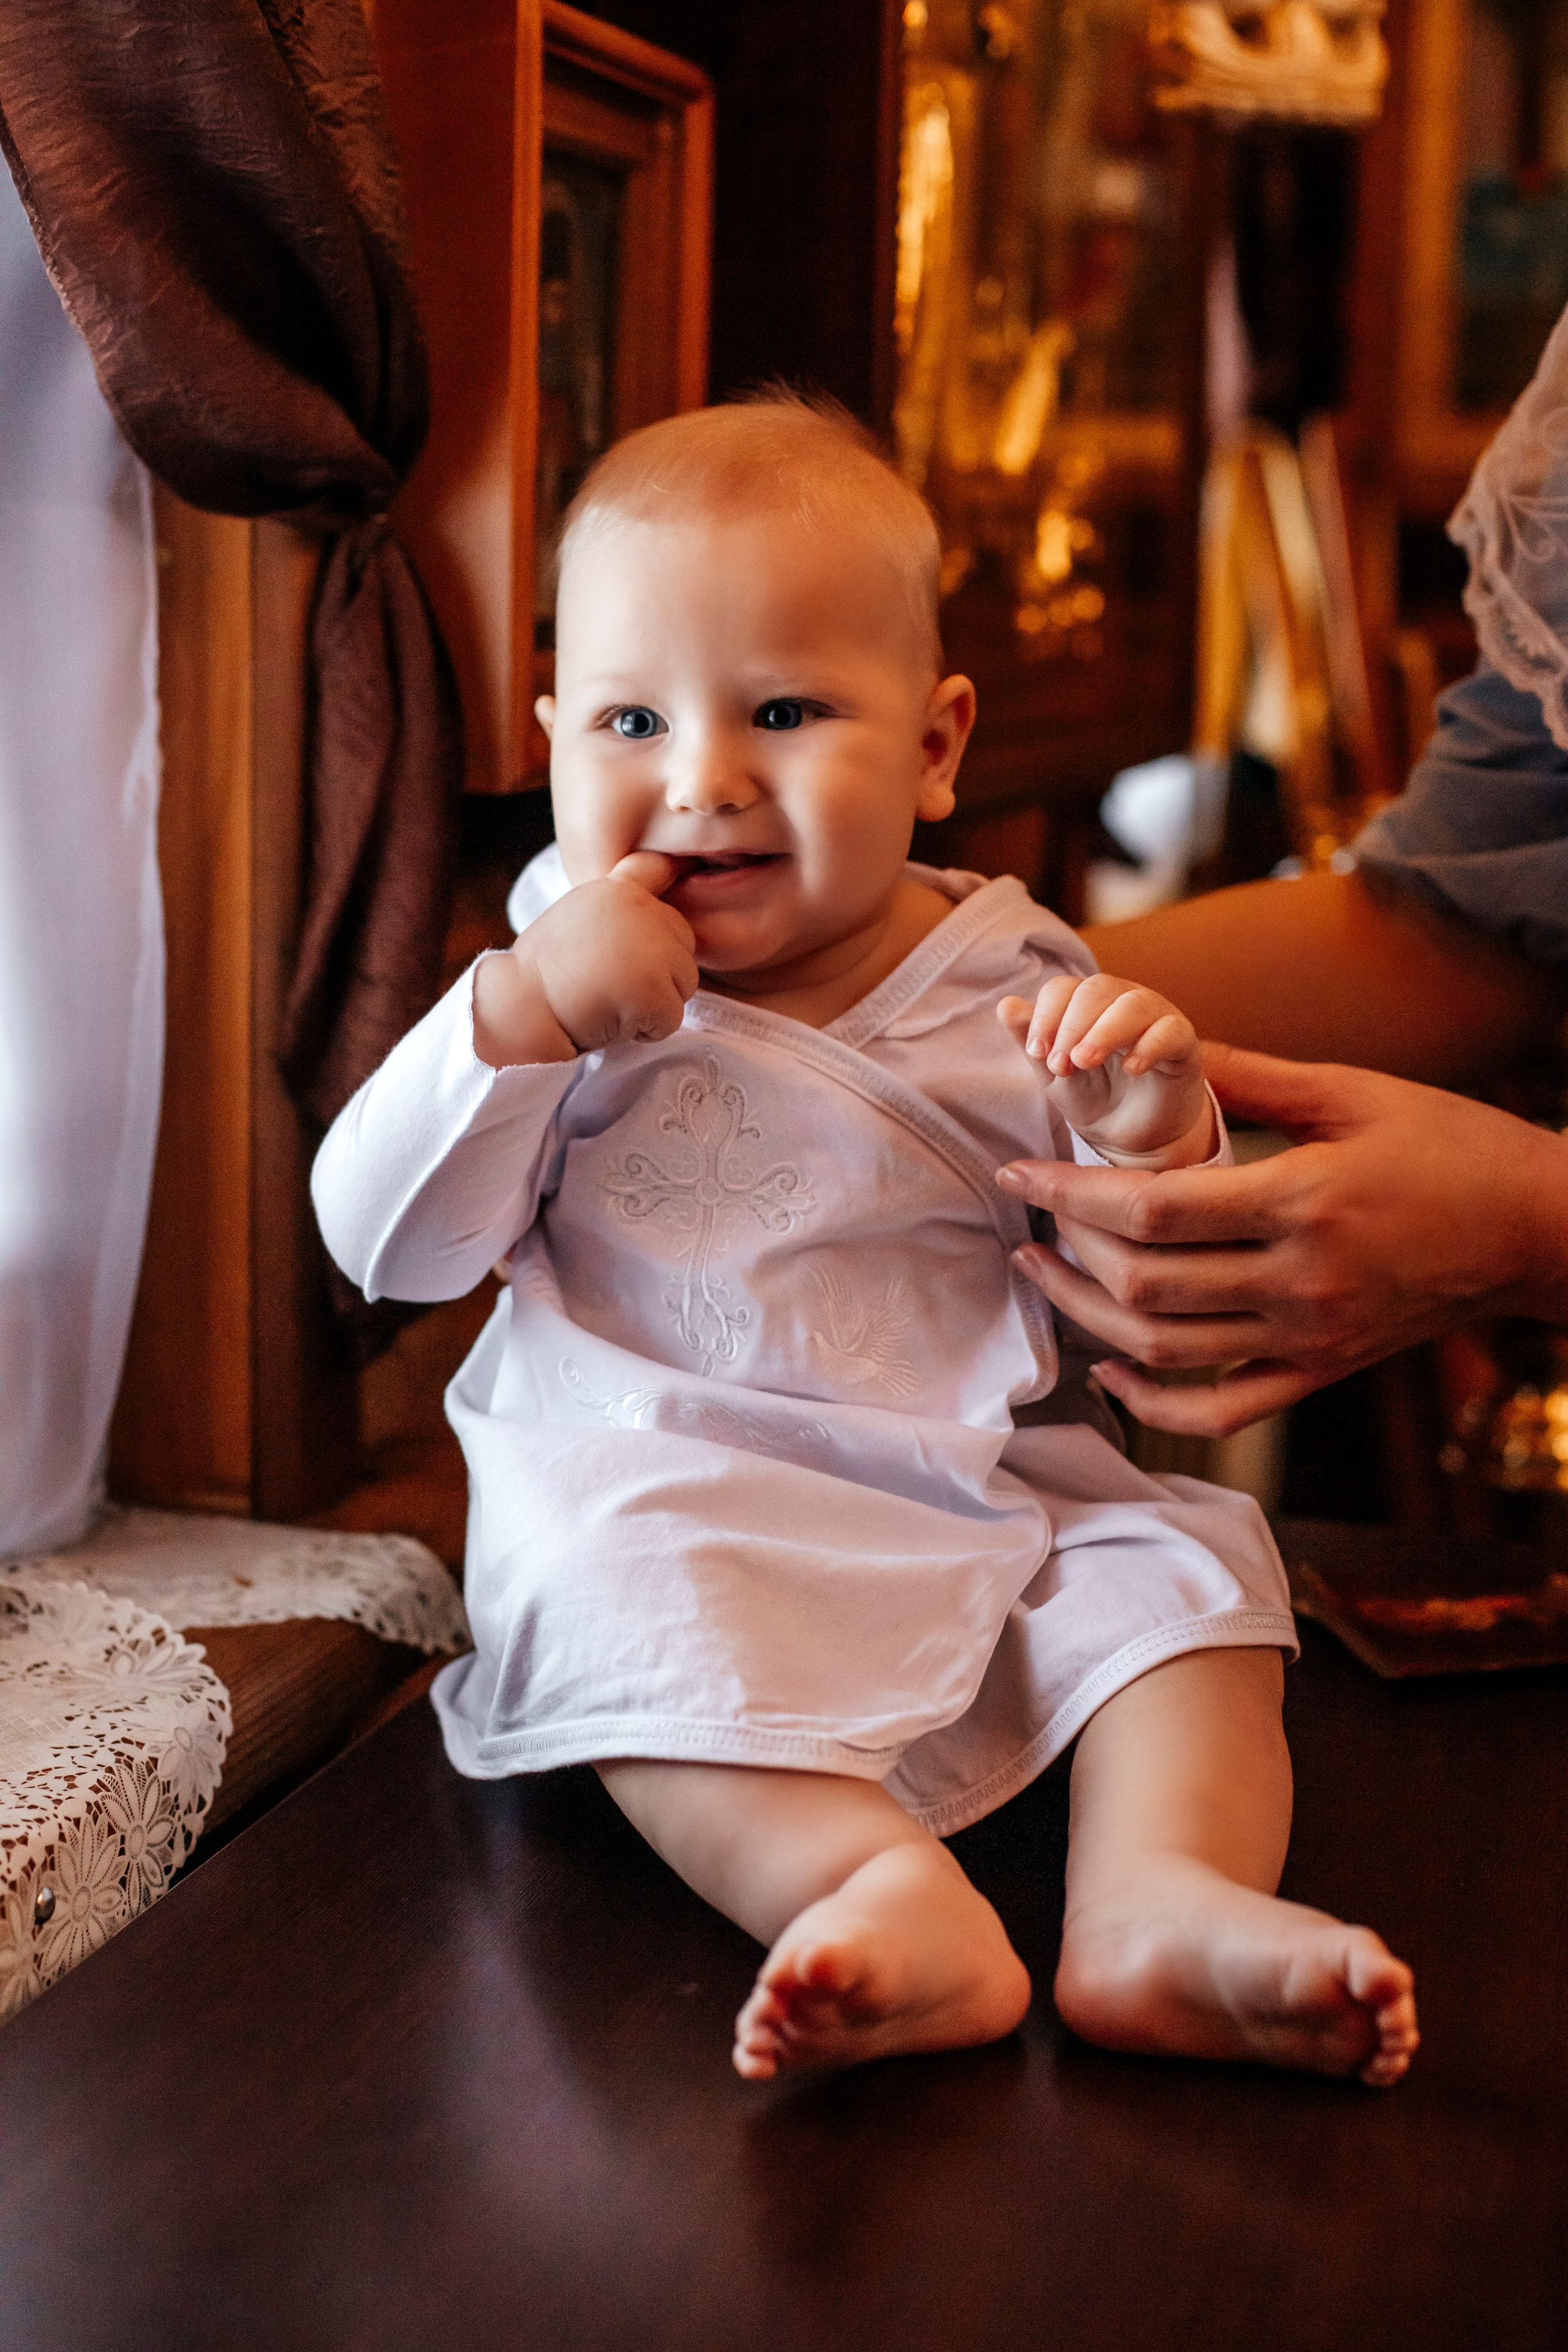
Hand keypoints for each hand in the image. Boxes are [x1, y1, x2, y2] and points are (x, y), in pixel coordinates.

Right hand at [475, 852, 697, 1065]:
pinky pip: (670, 1019)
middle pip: (683, 950)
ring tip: (608, 999)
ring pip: (683, 986)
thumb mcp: (583, 912)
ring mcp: (649, 949)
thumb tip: (668, 868)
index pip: (666, 891)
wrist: (519, 1008)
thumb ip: (623, 900)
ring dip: (651, 1004)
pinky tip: (610, 1018)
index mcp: (620, 889)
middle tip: (609, 983)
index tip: (630, 944)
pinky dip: (645, 1031)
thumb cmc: (547, 970)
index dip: (655, 932)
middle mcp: (639, 909)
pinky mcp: (652, 990)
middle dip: (657, 974)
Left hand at [995, 1043, 1567, 1435]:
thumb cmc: (1450, 1146)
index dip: (1071, 1194)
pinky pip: (1217, 1410)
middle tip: (1033, 1212)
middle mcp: (1299, 1283)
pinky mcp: (1318, 1372)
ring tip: (1045, 1271)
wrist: (1537, 1231)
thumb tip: (1158, 1041)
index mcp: (1303, 1203)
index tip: (1020, 1171)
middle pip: (1144, 1285)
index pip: (1153, 1210)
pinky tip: (1111, 1370)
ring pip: (1163, 1350)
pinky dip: (1150, 1402)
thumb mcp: (1352, 1093)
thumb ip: (1249, 1075)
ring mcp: (1308, 1339)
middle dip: (1069, 1249)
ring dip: (1086, 1317)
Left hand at [997, 972, 1211, 1165]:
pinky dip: (1149, 1045)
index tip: (1036, 1052)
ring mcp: (1156, 1017)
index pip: (1063, 989)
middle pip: (1096, 990)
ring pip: (1133, 1004)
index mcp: (1086, 1004)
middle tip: (1061, 1064)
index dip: (1046, 1016)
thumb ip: (1032, 1041)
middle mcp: (1121, 1001)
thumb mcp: (1054, 1075)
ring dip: (1104, 1032)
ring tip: (1084, 1062)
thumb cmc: (1092, 1096)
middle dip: (1071, 1026)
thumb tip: (1005, 1005)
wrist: (1130, 1136)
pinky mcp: (1183, 1042)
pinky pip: (1170, 1031)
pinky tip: (1132, 1068)